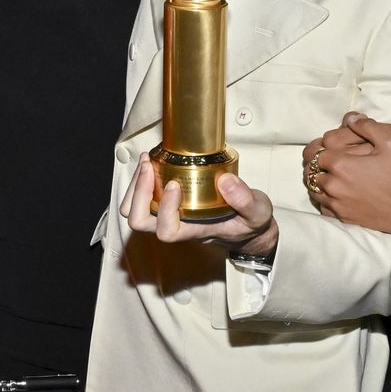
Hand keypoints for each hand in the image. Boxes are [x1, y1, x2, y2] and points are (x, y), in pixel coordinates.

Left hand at [122, 159, 276, 256]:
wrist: (246, 229)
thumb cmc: (248, 223)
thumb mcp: (258, 213)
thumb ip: (246, 200)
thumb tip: (226, 181)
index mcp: (194, 231)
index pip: (167, 231)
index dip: (163, 210)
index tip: (174, 184)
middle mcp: (175, 225)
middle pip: (139, 221)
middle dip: (138, 193)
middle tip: (149, 166)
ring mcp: (167, 215)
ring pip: (133, 210)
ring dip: (134, 186)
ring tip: (147, 160)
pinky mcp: (165, 203)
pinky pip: (140, 198)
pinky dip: (140, 179)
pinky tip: (152, 161)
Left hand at [303, 113, 390, 236]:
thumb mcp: (390, 143)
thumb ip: (367, 127)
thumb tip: (350, 119)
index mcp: (341, 164)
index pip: (315, 153)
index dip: (320, 149)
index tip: (328, 149)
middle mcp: (333, 185)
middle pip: (311, 172)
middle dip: (317, 166)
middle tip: (326, 162)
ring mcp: (337, 203)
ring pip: (315, 190)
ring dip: (320, 182)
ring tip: (330, 176)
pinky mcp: (343, 217)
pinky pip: (324, 207)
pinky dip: (326, 200)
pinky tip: (336, 194)